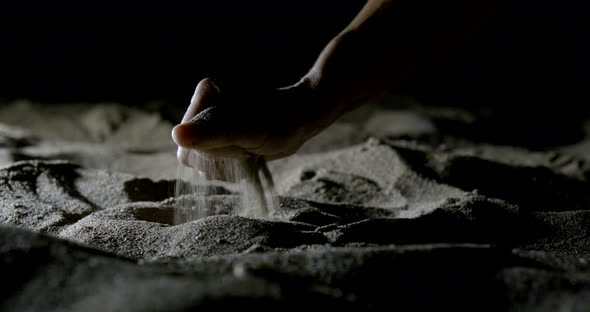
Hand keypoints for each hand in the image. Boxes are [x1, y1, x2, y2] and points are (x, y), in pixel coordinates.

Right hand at [171, 78, 341, 165]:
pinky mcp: (222, 133)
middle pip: (193, 152)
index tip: (239, 142)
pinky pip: (215, 160)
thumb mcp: (245, 128)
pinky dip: (232, 165)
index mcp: (206, 93)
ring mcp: (212, 120)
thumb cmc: (279, 120)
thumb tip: (178, 136)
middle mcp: (205, 105)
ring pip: (204, 159)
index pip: (186, 139)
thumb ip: (211, 132)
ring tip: (250, 150)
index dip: (211, 151)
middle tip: (247, 148)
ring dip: (228, 163)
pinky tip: (249, 154)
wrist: (302, 119)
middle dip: (221, 157)